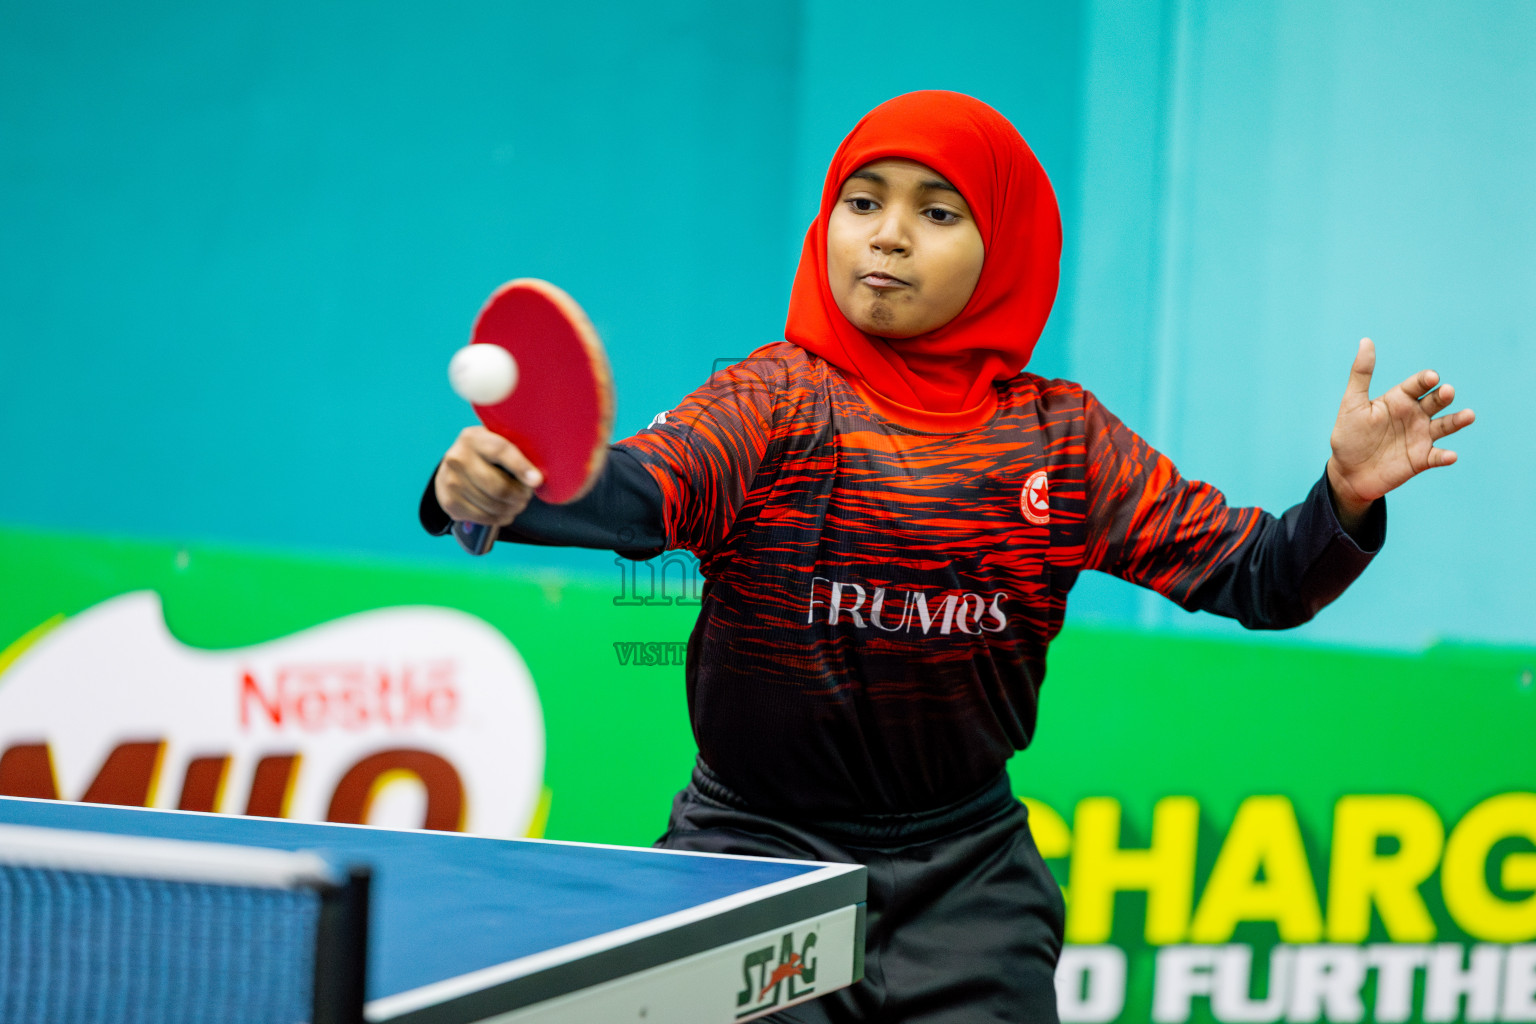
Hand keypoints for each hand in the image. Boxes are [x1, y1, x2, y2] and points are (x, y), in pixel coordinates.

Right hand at [434, 426, 544, 526]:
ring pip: (492, 505)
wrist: (454, 466)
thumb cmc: (487, 454)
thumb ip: (517, 451)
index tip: (537, 481)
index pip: (501, 451)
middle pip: (498, 487)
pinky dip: (499, 519)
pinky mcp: (448, 501)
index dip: (521, 467)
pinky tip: (504, 512)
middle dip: (519, 496)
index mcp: (473, 438)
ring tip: (517, 503)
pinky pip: (482, 518)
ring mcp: (450, 481)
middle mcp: (457, 457)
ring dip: (511, 509)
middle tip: (526, 496)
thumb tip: (539, 477)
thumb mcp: (498, 441)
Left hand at [1326, 338, 1474, 529]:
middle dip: (1443, 395)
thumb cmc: (1348, 436)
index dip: (1425, 380)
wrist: (1347, 472)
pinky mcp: (1421, 459)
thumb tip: (1365, 341)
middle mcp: (1414, 415)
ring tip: (1469, 415)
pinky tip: (1450, 455)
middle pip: (1435, 401)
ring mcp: (1420, 437)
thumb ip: (1361, 374)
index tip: (1431, 377)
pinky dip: (1445, 456)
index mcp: (1398, 399)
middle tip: (1448, 391)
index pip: (1417, 385)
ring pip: (1445, 425)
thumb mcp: (1352, 404)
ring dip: (1458, 420)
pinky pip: (1437, 456)